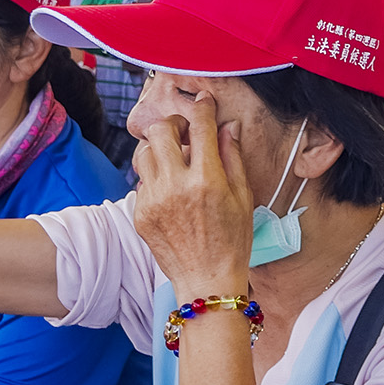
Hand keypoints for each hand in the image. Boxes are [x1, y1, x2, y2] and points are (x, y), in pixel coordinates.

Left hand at [131, 88, 252, 295]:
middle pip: (161, 130)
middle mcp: (176, 186)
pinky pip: (142, 181)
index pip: (200, 126)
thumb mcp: (243, 197)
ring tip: (174, 159)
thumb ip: (233, 157)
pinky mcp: (140, 213)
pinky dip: (155, 177)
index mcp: (207, 180)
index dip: (203, 108)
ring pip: (144, 152)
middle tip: (185, 133)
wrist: (207, 282)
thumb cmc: (233, 241)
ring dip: (159, 148)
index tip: (205, 103)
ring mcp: (154, 200)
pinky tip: (171, 190)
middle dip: (174, 124)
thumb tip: (227, 127)